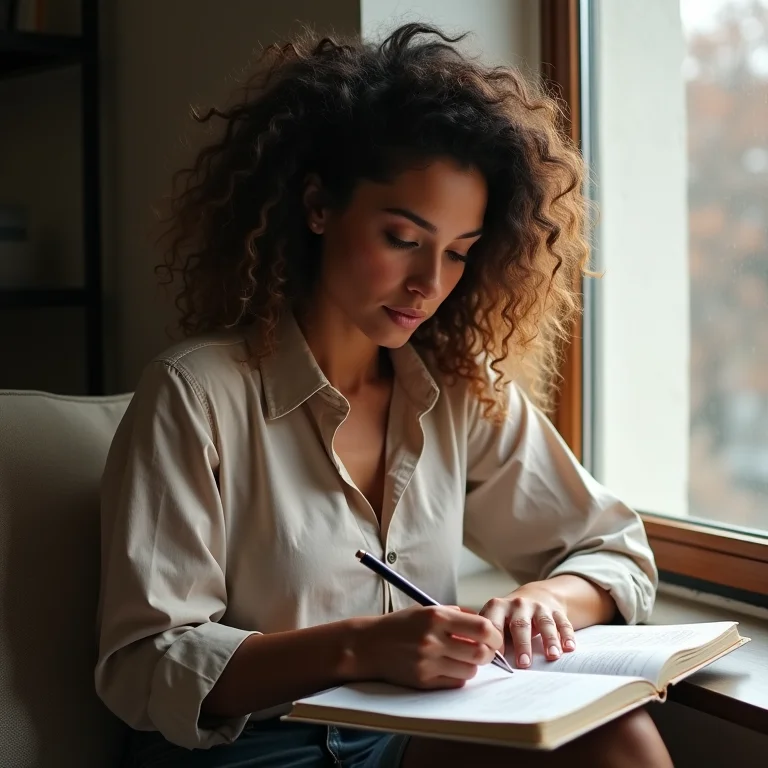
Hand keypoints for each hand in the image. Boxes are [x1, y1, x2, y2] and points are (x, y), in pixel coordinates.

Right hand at [354, 606, 502, 688]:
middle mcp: (433, 639)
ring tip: (462, 658)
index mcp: (436, 617)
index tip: (494, 637)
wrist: (369, 645)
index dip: (494, 635)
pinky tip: (448, 667)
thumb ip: (455, 615)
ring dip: (472, 666)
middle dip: (488, 654)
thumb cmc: (400, 626)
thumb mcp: (426, 610)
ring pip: (470, 670)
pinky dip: (458, 676)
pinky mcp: (423, 680)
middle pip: (480, 653)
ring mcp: (428, 662)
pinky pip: (455, 682)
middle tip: (485, 651)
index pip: (482, 628)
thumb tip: (484, 624)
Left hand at [479, 582, 575, 668]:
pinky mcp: (556, 611)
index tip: (496, 659)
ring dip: (549, 640)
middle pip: (520, 624)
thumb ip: (488, 636)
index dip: (494, 641)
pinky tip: (569, 647)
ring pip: (545, 623)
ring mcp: (539, 607)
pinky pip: (563, 623)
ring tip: (552, 656)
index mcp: (498, 607)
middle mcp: (519, 604)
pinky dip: (567, 635)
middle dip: (522, 645)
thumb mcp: (494, 619)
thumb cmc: (509, 616)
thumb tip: (480, 659)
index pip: (493, 624)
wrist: (535, 595)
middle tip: (523, 665)